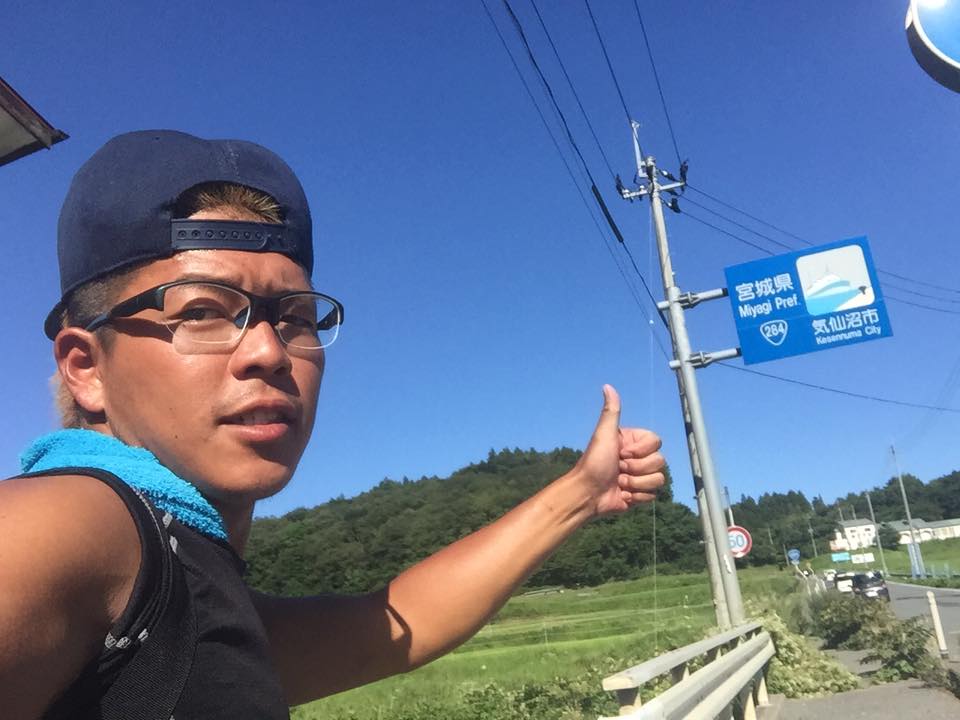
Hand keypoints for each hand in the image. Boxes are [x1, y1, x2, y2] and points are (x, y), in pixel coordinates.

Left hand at [574, 384, 664, 515]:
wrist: (587, 493)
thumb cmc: (593, 463)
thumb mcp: (604, 434)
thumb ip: (611, 411)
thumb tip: (607, 386)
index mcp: (632, 442)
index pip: (656, 442)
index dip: (641, 451)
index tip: (622, 453)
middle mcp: (638, 458)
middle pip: (660, 461)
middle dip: (637, 469)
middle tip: (618, 469)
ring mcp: (640, 476)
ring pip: (659, 479)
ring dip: (636, 484)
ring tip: (619, 483)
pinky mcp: (640, 493)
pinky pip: (653, 494)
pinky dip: (637, 496)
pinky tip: (622, 494)